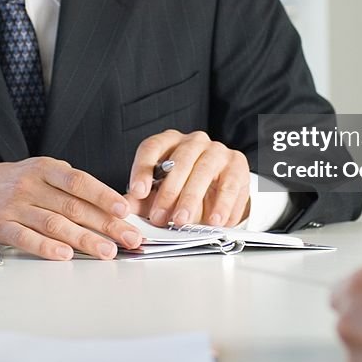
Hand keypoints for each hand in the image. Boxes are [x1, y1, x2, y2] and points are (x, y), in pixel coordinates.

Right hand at [0, 158, 142, 260]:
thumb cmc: (12, 182)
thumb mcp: (41, 171)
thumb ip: (70, 185)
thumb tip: (110, 205)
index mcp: (46, 169)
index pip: (80, 182)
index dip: (104, 196)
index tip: (125, 210)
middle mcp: (31, 185)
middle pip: (73, 206)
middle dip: (106, 224)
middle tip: (128, 238)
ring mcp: (15, 206)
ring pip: (55, 223)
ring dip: (84, 239)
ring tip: (107, 251)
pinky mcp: (0, 226)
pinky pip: (26, 238)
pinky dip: (47, 248)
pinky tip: (65, 255)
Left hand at [126, 129, 250, 227]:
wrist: (221, 189)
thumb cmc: (187, 188)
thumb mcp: (161, 193)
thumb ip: (144, 200)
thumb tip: (125, 207)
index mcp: (169, 142)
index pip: (152, 148)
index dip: (143, 169)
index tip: (137, 192)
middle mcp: (194, 141)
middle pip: (180, 160)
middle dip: (168, 191)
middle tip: (159, 217)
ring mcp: (217, 151)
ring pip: (204, 170)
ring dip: (192, 198)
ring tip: (183, 220)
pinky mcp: (237, 164)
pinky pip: (230, 185)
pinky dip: (222, 205)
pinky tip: (214, 220)